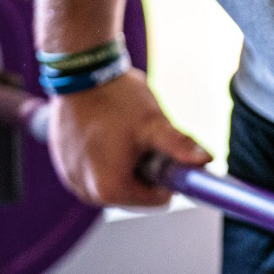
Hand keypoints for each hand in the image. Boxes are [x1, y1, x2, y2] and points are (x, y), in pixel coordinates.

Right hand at [48, 68, 211, 206]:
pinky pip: (98, 173)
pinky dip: (107, 159)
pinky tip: (106, 134)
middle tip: (140, 139)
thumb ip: (179, 146)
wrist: (79, 72)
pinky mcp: (66, 168)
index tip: (161, 149)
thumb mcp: (152, 124)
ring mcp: (73, 181)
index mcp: (111, 189)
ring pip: (119, 183)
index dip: (167, 175)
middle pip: (137, 194)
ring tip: (121, 134)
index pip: (158, 200)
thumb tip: (206, 160)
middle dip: (146, 170)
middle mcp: (88, 192)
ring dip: (127, 165)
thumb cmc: (116, 98)